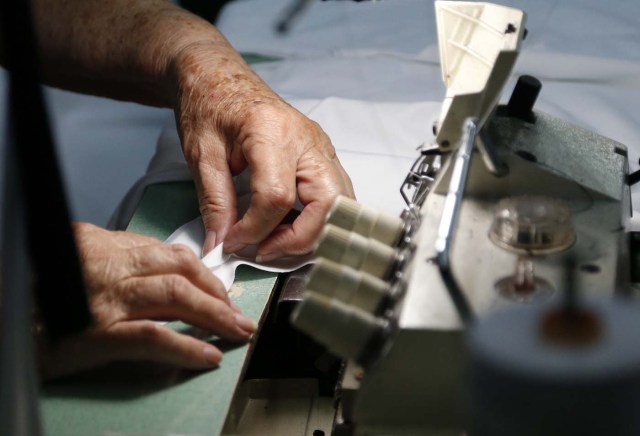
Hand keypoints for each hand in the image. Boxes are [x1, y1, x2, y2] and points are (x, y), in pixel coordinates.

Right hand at [38, 222, 255, 379]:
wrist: (6, 319)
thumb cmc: (38, 292)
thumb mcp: (79, 260)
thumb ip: (119, 258)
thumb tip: (165, 268)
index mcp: (103, 244)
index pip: (168, 252)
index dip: (203, 273)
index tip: (220, 290)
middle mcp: (107, 264)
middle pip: (181, 269)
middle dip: (218, 291)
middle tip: (238, 312)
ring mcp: (105, 298)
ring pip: (177, 297)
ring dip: (216, 315)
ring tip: (237, 331)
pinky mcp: (98, 333)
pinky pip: (153, 336)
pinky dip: (186, 346)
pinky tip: (208, 355)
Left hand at [173, 42, 354, 259]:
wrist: (220, 77)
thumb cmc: (209, 105)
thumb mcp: (201, 155)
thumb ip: (215, 203)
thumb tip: (221, 246)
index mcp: (272, 132)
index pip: (277, 196)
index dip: (255, 230)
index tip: (232, 243)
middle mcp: (308, 140)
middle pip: (328, 203)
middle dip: (299, 239)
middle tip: (263, 250)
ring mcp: (322, 147)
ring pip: (341, 204)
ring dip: (312, 233)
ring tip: (274, 240)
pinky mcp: (324, 156)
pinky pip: (334, 198)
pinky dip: (316, 221)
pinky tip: (285, 226)